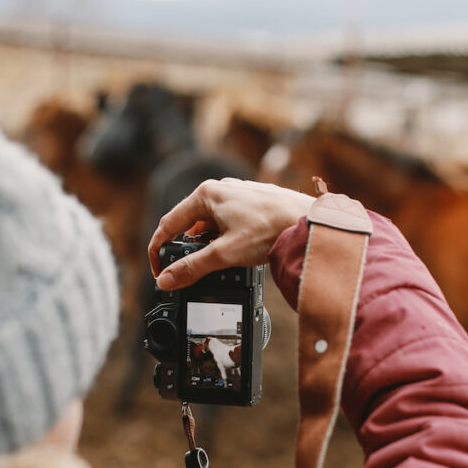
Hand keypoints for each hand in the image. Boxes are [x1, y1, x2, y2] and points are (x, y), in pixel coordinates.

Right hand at [149, 179, 315, 290]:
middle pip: (189, 223)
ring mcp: (238, 194)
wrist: (308, 221)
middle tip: (188, 271)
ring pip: (211, 223)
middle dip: (187, 249)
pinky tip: (237, 252)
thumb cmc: (271, 228)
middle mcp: (220, 188)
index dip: (159, 251)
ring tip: (219, 263)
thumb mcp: (224, 254)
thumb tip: (167, 279)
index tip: (159, 271)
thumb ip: (191, 268)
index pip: (168, 224)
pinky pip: (228, 221)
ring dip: (208, 244)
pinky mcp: (253, 202)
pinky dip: (225, 238)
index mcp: (206, 194)